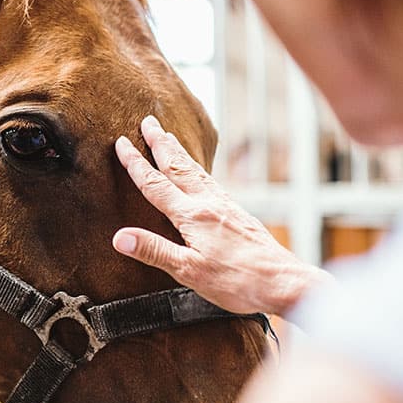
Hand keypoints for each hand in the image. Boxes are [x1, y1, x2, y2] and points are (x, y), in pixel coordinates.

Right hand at [112, 116, 330, 314]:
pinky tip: (198, 172)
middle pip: (178, 167)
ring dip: (178, 152)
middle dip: (160, 143)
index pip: (156, 185)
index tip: (121, 143)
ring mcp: (225, 206)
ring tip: (168, 136)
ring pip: (196, 171)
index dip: (136, 164)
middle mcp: (209, 204)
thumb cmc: (237, 281)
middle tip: (147, 121)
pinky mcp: (237, 213)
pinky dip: (197, 168)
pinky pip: (211, 182)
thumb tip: (119, 237)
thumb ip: (154, 251)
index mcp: (192, 216)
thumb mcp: (188, 271)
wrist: (283, 282)